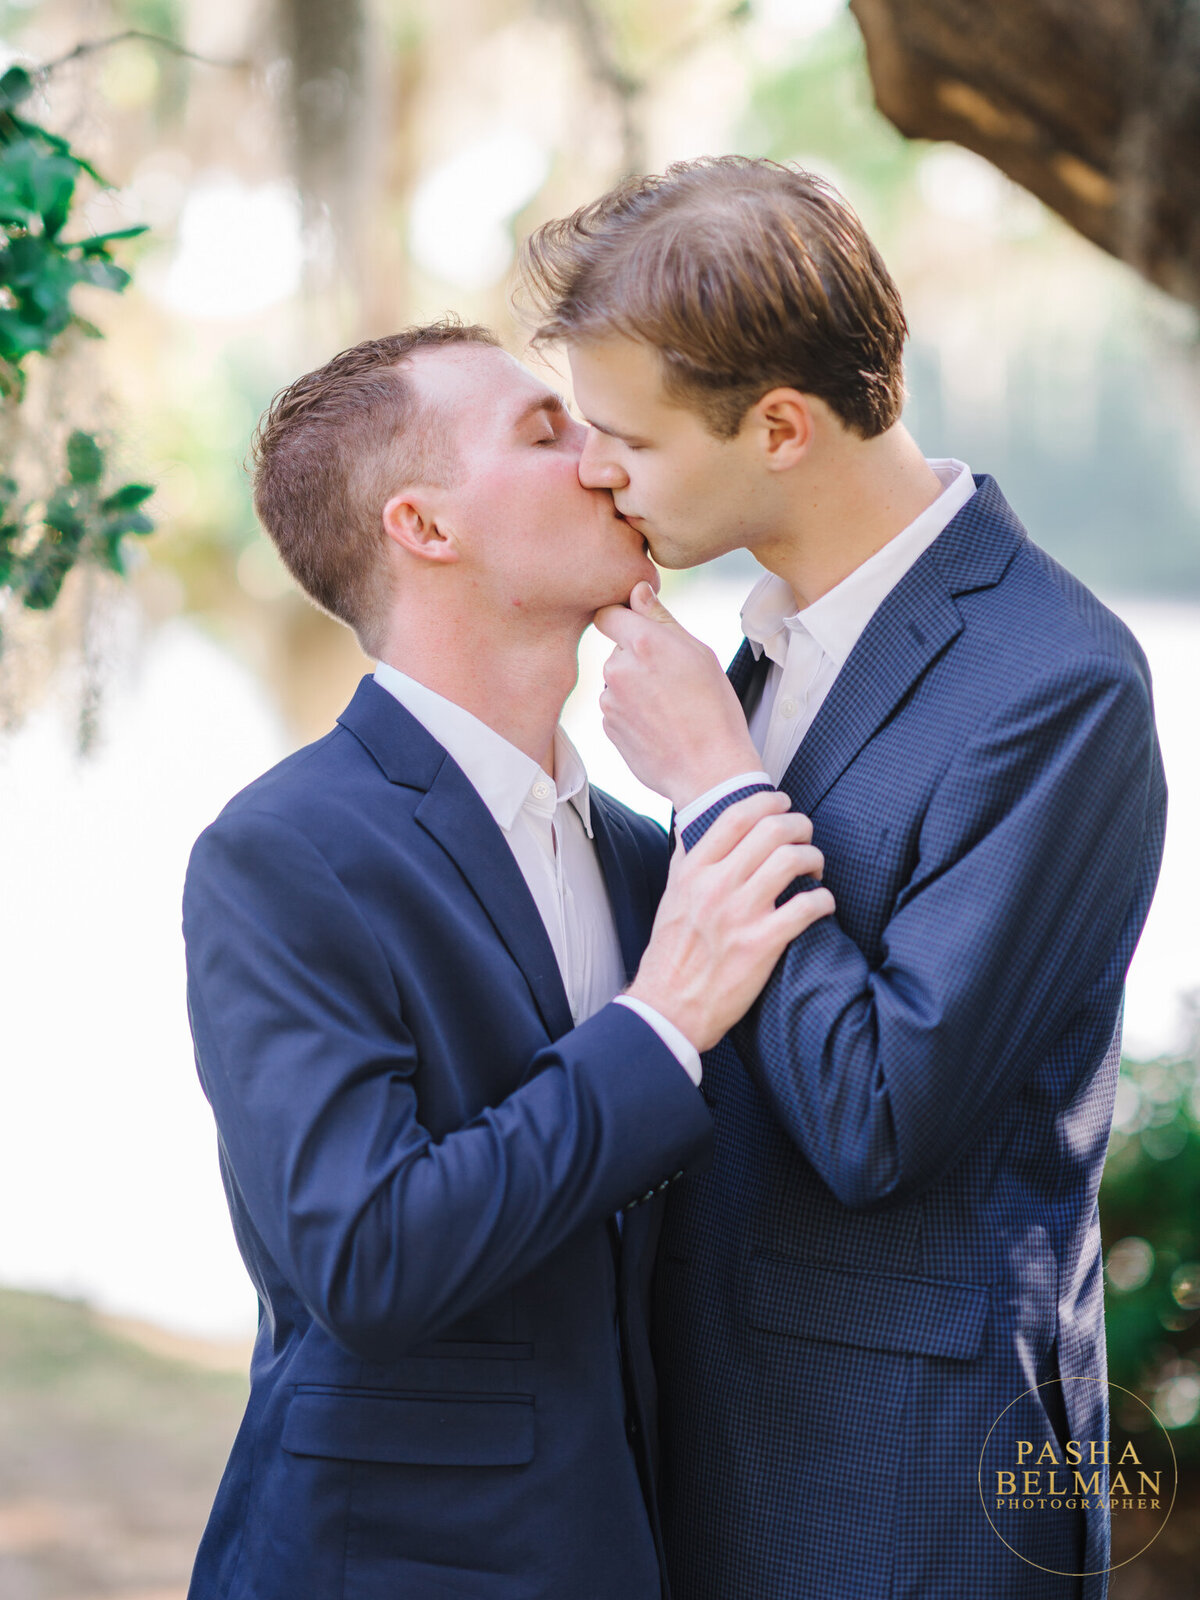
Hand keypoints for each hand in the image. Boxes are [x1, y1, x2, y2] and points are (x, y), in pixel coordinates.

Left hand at [594, 582, 760, 808]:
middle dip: (638, 660)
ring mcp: (609, 701)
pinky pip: (617, 710)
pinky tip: (660, 727)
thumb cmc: (714, 710)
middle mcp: (618, 669)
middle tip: (673, 682)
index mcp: (642, 642)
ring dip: (635, 689)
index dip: (622, 620)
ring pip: (617, 683)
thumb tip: (637, 590)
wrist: (710, 770)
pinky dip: (633, 714)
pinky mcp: (607, 728)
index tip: (637, 629)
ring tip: (670, 709)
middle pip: (617, 652)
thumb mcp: (699, 654)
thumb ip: (662, 619)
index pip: (608, 614)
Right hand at [627, 790, 834, 1052]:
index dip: (768, 801)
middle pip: (772, 830)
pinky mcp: (762, 944)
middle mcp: (716, 886)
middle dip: (800, 826)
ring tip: (814, 871)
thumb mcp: (671, 897)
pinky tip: (823, 904)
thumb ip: (686, 860)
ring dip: (814, 859)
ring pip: (792, 860)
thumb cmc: (671, 952)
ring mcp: (740, 914)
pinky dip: (824, 899)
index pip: (736, 815)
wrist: (669, 1007)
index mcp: (694, 871)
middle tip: (806, 837)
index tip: (784, 803)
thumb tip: (694, 827)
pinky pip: (807, 906)